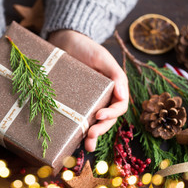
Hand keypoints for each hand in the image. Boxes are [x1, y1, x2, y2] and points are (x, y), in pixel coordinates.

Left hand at [48, 30, 128, 151]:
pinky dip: (79, 130)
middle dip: (101, 130)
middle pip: (107, 120)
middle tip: (91, 137)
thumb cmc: (86, 48)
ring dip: (93, 135)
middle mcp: (103, 98)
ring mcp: (89, 102)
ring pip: (95, 123)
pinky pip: (80, 118)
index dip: (112, 114)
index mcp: (114, 89)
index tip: (99, 116)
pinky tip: (76, 139)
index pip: (119, 107)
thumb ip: (116, 75)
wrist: (64, 42)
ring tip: (87, 145)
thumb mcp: (102, 58)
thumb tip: (124, 94)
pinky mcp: (75, 103)